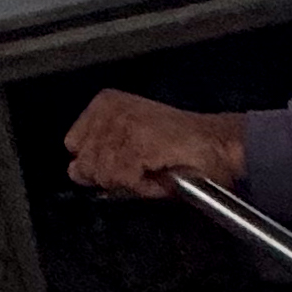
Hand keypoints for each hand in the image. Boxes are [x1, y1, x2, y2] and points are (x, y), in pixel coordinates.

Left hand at [64, 90, 245, 198]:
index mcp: (105, 104)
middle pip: (84, 164)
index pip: (72, 145)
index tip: (127, 161)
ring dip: (130, 182)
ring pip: (102, 174)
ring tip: (154, 168)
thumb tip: (76, 172)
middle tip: (143, 167)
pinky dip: (143, 187)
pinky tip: (160, 172)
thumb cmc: (181, 148)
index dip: (98, 163)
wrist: (219, 146)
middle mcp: (110, 109)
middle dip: (112, 175)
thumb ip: (99, 155)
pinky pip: (123, 180)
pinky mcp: (136, 141)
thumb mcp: (130, 144)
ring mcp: (122, 123)